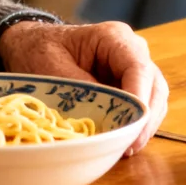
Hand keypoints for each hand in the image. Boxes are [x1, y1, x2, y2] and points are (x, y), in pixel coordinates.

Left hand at [0, 21, 168, 157]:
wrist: (31, 46)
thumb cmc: (40, 50)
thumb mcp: (52, 67)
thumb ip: (81, 90)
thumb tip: (103, 118)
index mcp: (113, 37)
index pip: (138, 68)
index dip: (140, 98)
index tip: (132, 126)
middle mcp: (131, 50)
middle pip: (154, 86)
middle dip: (145, 118)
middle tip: (130, 145)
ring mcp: (132, 69)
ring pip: (154, 99)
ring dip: (143, 125)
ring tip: (126, 147)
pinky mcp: (129, 87)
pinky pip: (142, 108)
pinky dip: (136, 125)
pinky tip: (123, 141)